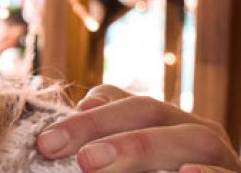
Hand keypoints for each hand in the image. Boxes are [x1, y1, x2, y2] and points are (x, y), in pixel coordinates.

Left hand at [35, 85, 240, 171]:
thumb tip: (84, 104)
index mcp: (167, 121)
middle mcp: (195, 131)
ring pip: (190, 139)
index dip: (84, 118)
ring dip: (139, 147)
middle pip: (150, 111)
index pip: (124, 104)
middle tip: (60, 150)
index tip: (45, 141)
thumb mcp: (127, 158)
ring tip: (92, 162)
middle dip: (100, 128)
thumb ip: (107, 132)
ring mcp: (221, 157)